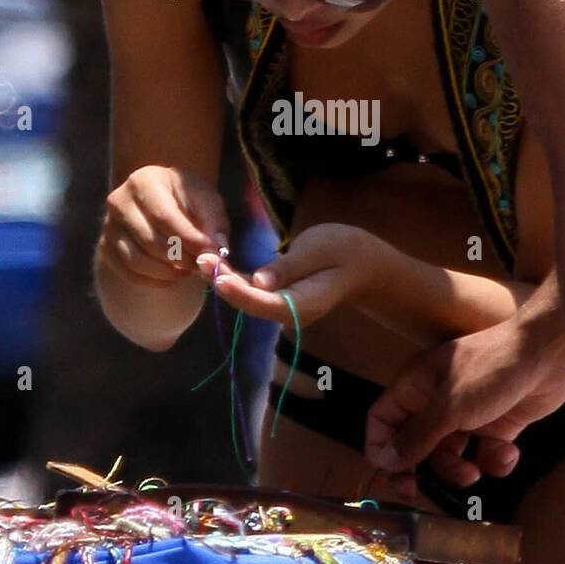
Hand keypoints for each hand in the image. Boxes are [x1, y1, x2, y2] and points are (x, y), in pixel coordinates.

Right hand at [97, 164, 228, 288]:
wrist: (161, 203)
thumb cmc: (187, 200)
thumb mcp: (206, 201)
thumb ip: (214, 222)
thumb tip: (217, 250)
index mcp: (144, 181)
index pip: (165, 217)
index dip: (189, 240)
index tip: (210, 254)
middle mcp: (119, 202)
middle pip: (151, 241)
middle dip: (181, 259)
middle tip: (201, 265)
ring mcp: (108, 226)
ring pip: (137, 261)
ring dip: (169, 272)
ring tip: (188, 269)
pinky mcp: (105, 248)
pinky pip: (129, 274)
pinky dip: (155, 281)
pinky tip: (173, 274)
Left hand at [196, 223, 376, 327]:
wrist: (363, 264)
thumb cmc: (345, 250)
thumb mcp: (319, 250)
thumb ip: (289, 267)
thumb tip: (259, 281)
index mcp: (304, 304)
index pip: (266, 302)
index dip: (241, 292)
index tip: (219, 278)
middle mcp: (290, 313)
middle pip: (251, 303)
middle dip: (225, 284)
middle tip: (201, 259)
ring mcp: (283, 308)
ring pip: (248, 298)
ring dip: (225, 281)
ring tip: (202, 259)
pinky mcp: (278, 298)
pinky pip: (253, 291)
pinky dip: (235, 279)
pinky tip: (216, 264)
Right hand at [365, 304, 564, 497]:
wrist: (550, 353)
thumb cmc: (494, 367)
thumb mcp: (450, 406)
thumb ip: (417, 436)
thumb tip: (385, 460)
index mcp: (416, 386)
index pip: (382, 420)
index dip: (381, 449)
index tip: (392, 476)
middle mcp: (437, 400)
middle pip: (415, 445)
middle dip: (423, 469)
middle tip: (425, 493)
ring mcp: (468, 413)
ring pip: (450, 456)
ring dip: (460, 471)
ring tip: (475, 472)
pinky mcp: (497, 425)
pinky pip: (484, 455)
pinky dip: (494, 461)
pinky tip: (508, 453)